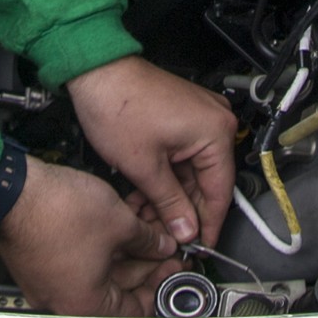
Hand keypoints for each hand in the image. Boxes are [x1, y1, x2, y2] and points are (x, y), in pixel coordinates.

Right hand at [0, 157, 177, 315]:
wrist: (11, 189)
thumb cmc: (55, 211)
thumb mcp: (119, 223)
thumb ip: (147, 239)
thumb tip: (160, 245)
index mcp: (86, 304)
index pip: (137, 307)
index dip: (160, 281)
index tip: (173, 262)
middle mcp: (65, 299)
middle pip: (118, 287)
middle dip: (144, 259)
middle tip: (162, 240)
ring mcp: (50, 280)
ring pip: (100, 268)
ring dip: (124, 247)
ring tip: (143, 222)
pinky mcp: (41, 259)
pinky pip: (81, 257)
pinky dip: (102, 242)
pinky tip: (118, 218)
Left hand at [66, 55, 236, 247]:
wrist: (97, 70)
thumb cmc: (118, 103)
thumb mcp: (144, 167)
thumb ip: (170, 204)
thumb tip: (186, 230)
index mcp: (215, 132)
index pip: (220, 192)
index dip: (209, 225)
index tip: (200, 248)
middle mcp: (215, 122)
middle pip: (206, 182)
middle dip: (182, 211)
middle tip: (167, 236)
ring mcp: (200, 117)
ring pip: (191, 172)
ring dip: (170, 196)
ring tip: (146, 216)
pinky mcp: (184, 117)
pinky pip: (183, 156)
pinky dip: (166, 177)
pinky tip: (146, 195)